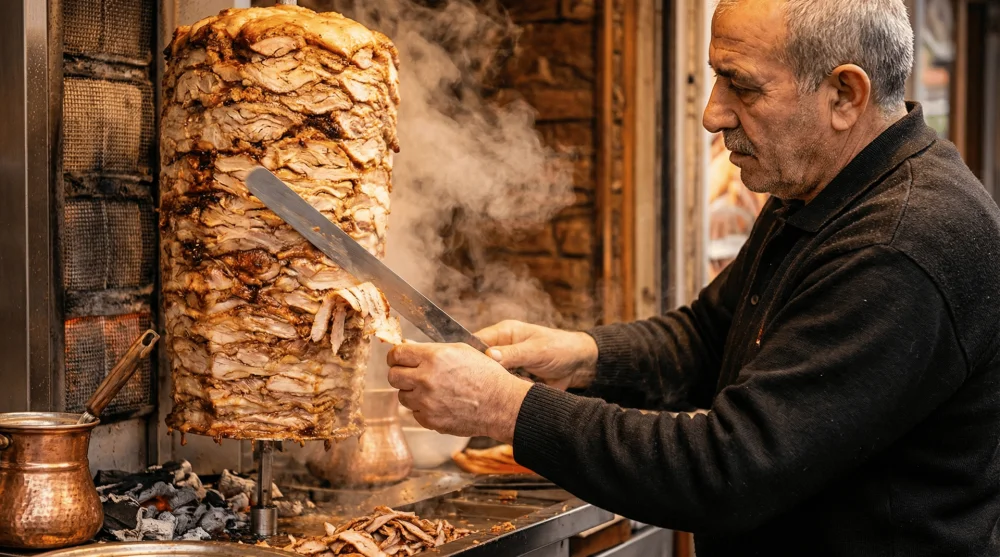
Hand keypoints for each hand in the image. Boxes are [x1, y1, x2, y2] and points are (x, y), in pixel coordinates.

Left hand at [386, 342, 532, 443]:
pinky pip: (415, 413)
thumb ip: (431, 349)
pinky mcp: (429, 420)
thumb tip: (407, 346)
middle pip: (393, 376)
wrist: (500, 403)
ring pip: (402, 396)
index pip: (396, 354)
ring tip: (433, 391)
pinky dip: (423, 409)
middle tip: (412, 374)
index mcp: (434, 357)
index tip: (399, 359)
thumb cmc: (484, 374)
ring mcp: (426, 402)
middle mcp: (426, 379)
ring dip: (413, 392)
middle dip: (401, 374)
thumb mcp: (460, 351)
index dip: (396, 356)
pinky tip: (441, 403)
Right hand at [475, 320, 598, 389]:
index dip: (469, 355)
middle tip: (487, 384)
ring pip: (490, 378)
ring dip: (497, 386)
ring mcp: (507, 365)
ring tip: (506, 388)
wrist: (579, 366)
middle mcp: (502, 348)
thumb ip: (513, 353)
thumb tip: (489, 356)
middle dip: (483, 374)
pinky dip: (506, 393)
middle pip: (480, 362)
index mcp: (504, 333)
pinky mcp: (513, 379)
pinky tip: (513, 394)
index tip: (467, 370)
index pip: (477, 341)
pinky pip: (502, 388)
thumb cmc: (561, 348)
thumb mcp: (537, 350)